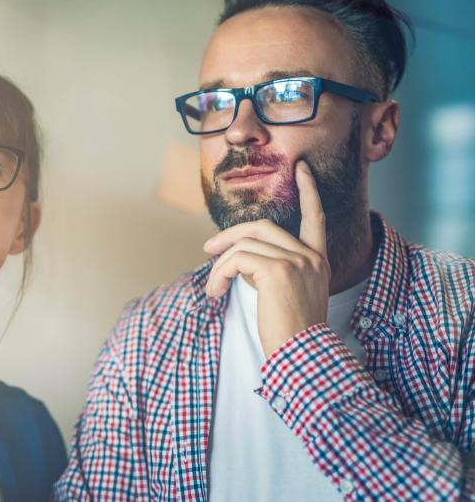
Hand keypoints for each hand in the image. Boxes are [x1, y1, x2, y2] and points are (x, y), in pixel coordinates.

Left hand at [203, 160, 330, 357]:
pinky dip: (219, 273)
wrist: (301, 355)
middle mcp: (310, 256)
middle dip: (230, 235)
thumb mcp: (289, 294)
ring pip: (244, 244)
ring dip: (219, 265)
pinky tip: (216, 292)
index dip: (308, 191)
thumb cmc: (290, 333)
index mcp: (317, 260)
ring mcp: (296, 260)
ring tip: (213, 288)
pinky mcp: (278, 270)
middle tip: (207, 249)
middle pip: (263, 226)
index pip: (315, 218)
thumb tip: (240, 257)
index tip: (301, 169)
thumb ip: (274, 269)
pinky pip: (236, 258)